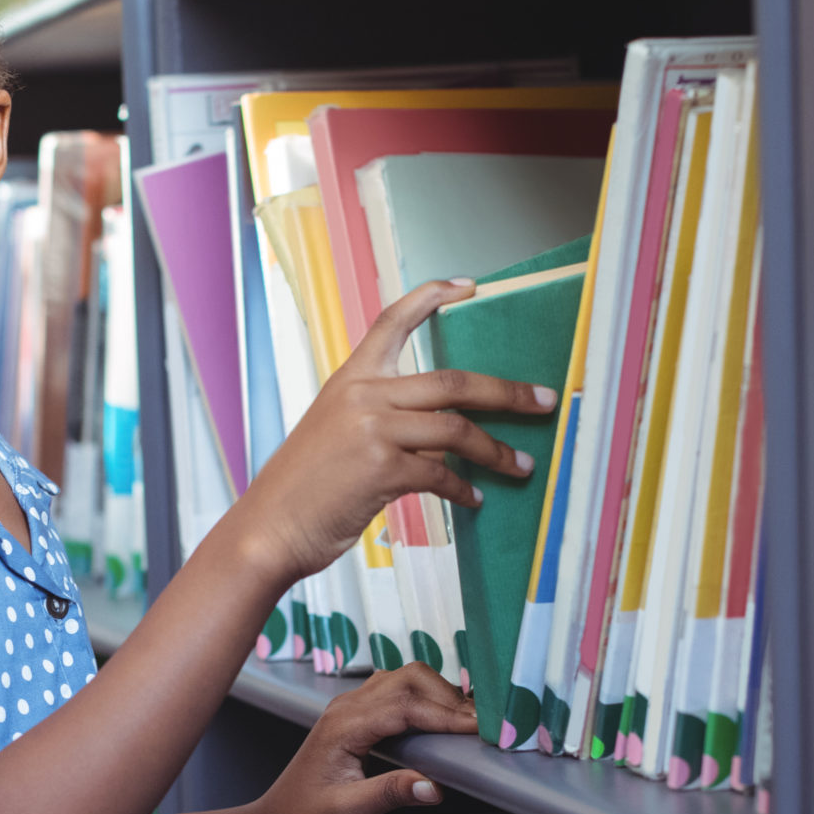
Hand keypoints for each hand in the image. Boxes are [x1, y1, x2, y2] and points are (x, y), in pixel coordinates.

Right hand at [226, 277, 558, 584]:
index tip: (468, 285)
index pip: (393, 320)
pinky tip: (476, 499)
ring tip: (522, 466)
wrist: (269, 528)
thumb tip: (440, 431)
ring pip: (456, 428)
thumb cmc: (303, 488)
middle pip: (452, 381)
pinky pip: (441, 474)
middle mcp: (363, 395)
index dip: (432, 298)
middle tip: (544, 401)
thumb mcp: (334, 434)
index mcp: (350, 379)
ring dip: (496, 450)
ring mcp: (372, 430)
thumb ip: (380, 419)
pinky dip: (464, 488)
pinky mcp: (381, 469)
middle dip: (507, 393)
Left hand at [249, 665, 477, 813]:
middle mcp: (347, 708)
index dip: (445, 715)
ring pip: (405, 680)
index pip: (405, 706)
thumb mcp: (347, 812)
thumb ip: (390, 794)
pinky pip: (398, 693)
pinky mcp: (359, 717)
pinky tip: (443, 720)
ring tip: (469, 721)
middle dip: (449, 697)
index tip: (477, 729)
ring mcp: (351, 708)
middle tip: (482, 724)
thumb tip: (434, 785)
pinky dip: (426, 700)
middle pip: (409, 679)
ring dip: (439, 694)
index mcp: (342, 725)